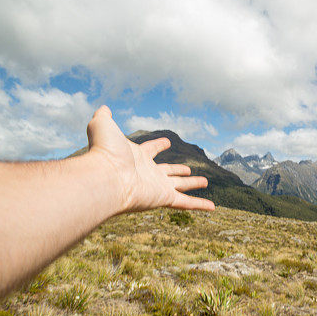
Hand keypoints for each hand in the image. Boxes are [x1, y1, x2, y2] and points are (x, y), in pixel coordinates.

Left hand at [86, 106, 214, 212]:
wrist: (105, 177)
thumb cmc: (104, 152)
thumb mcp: (103, 125)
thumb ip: (104, 116)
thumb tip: (104, 108)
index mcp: (137, 157)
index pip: (150, 150)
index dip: (158, 145)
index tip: (166, 142)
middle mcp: (148, 173)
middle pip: (168, 171)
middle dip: (178, 170)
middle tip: (188, 170)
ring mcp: (157, 186)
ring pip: (180, 185)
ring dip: (192, 184)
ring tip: (204, 181)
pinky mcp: (164, 198)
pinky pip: (186, 203)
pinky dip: (200, 205)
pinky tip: (212, 207)